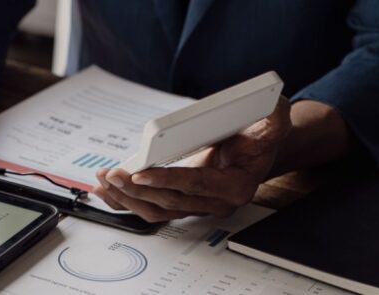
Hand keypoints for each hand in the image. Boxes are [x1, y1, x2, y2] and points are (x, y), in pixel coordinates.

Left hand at [94, 96, 291, 221]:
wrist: (256, 153)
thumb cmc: (259, 139)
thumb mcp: (273, 125)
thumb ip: (275, 119)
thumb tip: (274, 106)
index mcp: (235, 187)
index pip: (196, 186)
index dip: (168, 181)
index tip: (141, 174)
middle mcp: (214, 202)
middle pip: (170, 202)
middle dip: (137, 190)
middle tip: (112, 175)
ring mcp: (195, 206)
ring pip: (156, 210)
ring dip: (126, 199)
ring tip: (103, 181)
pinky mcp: (180, 203)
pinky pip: (150, 208)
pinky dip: (125, 201)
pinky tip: (105, 191)